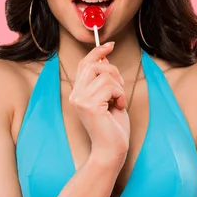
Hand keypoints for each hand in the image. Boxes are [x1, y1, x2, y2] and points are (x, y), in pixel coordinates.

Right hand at [68, 42, 129, 167]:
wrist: (111, 150)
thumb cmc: (113, 127)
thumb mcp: (109, 98)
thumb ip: (104, 80)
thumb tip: (104, 59)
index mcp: (78, 92)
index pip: (84, 64)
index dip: (97, 52)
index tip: (110, 45)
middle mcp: (75, 95)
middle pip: (93, 65)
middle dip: (112, 71)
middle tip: (120, 88)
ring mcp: (80, 100)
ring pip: (104, 75)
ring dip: (118, 87)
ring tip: (119, 101)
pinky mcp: (89, 105)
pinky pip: (110, 86)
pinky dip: (120, 95)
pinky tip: (118, 107)